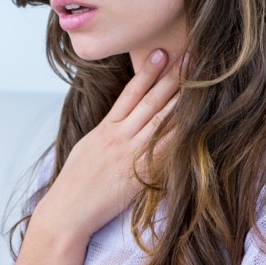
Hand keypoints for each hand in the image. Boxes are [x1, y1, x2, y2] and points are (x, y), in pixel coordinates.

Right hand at [33, 49, 181, 242]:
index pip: (130, 94)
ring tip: (198, 80)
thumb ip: (105, 132)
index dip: (147, 72)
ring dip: (180, 99)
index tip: (160, 53)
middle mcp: (119, 137)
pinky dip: (180, 137)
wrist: (67, 212)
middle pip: (149, 101)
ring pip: (159, 120)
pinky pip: (163, 152)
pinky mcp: (138, 175)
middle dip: (171, 77)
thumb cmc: (74, 184)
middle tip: (190, 55)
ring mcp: (129, 155)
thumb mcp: (86, 149)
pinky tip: (196, 124)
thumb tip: (118, 120)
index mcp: (105, 129)